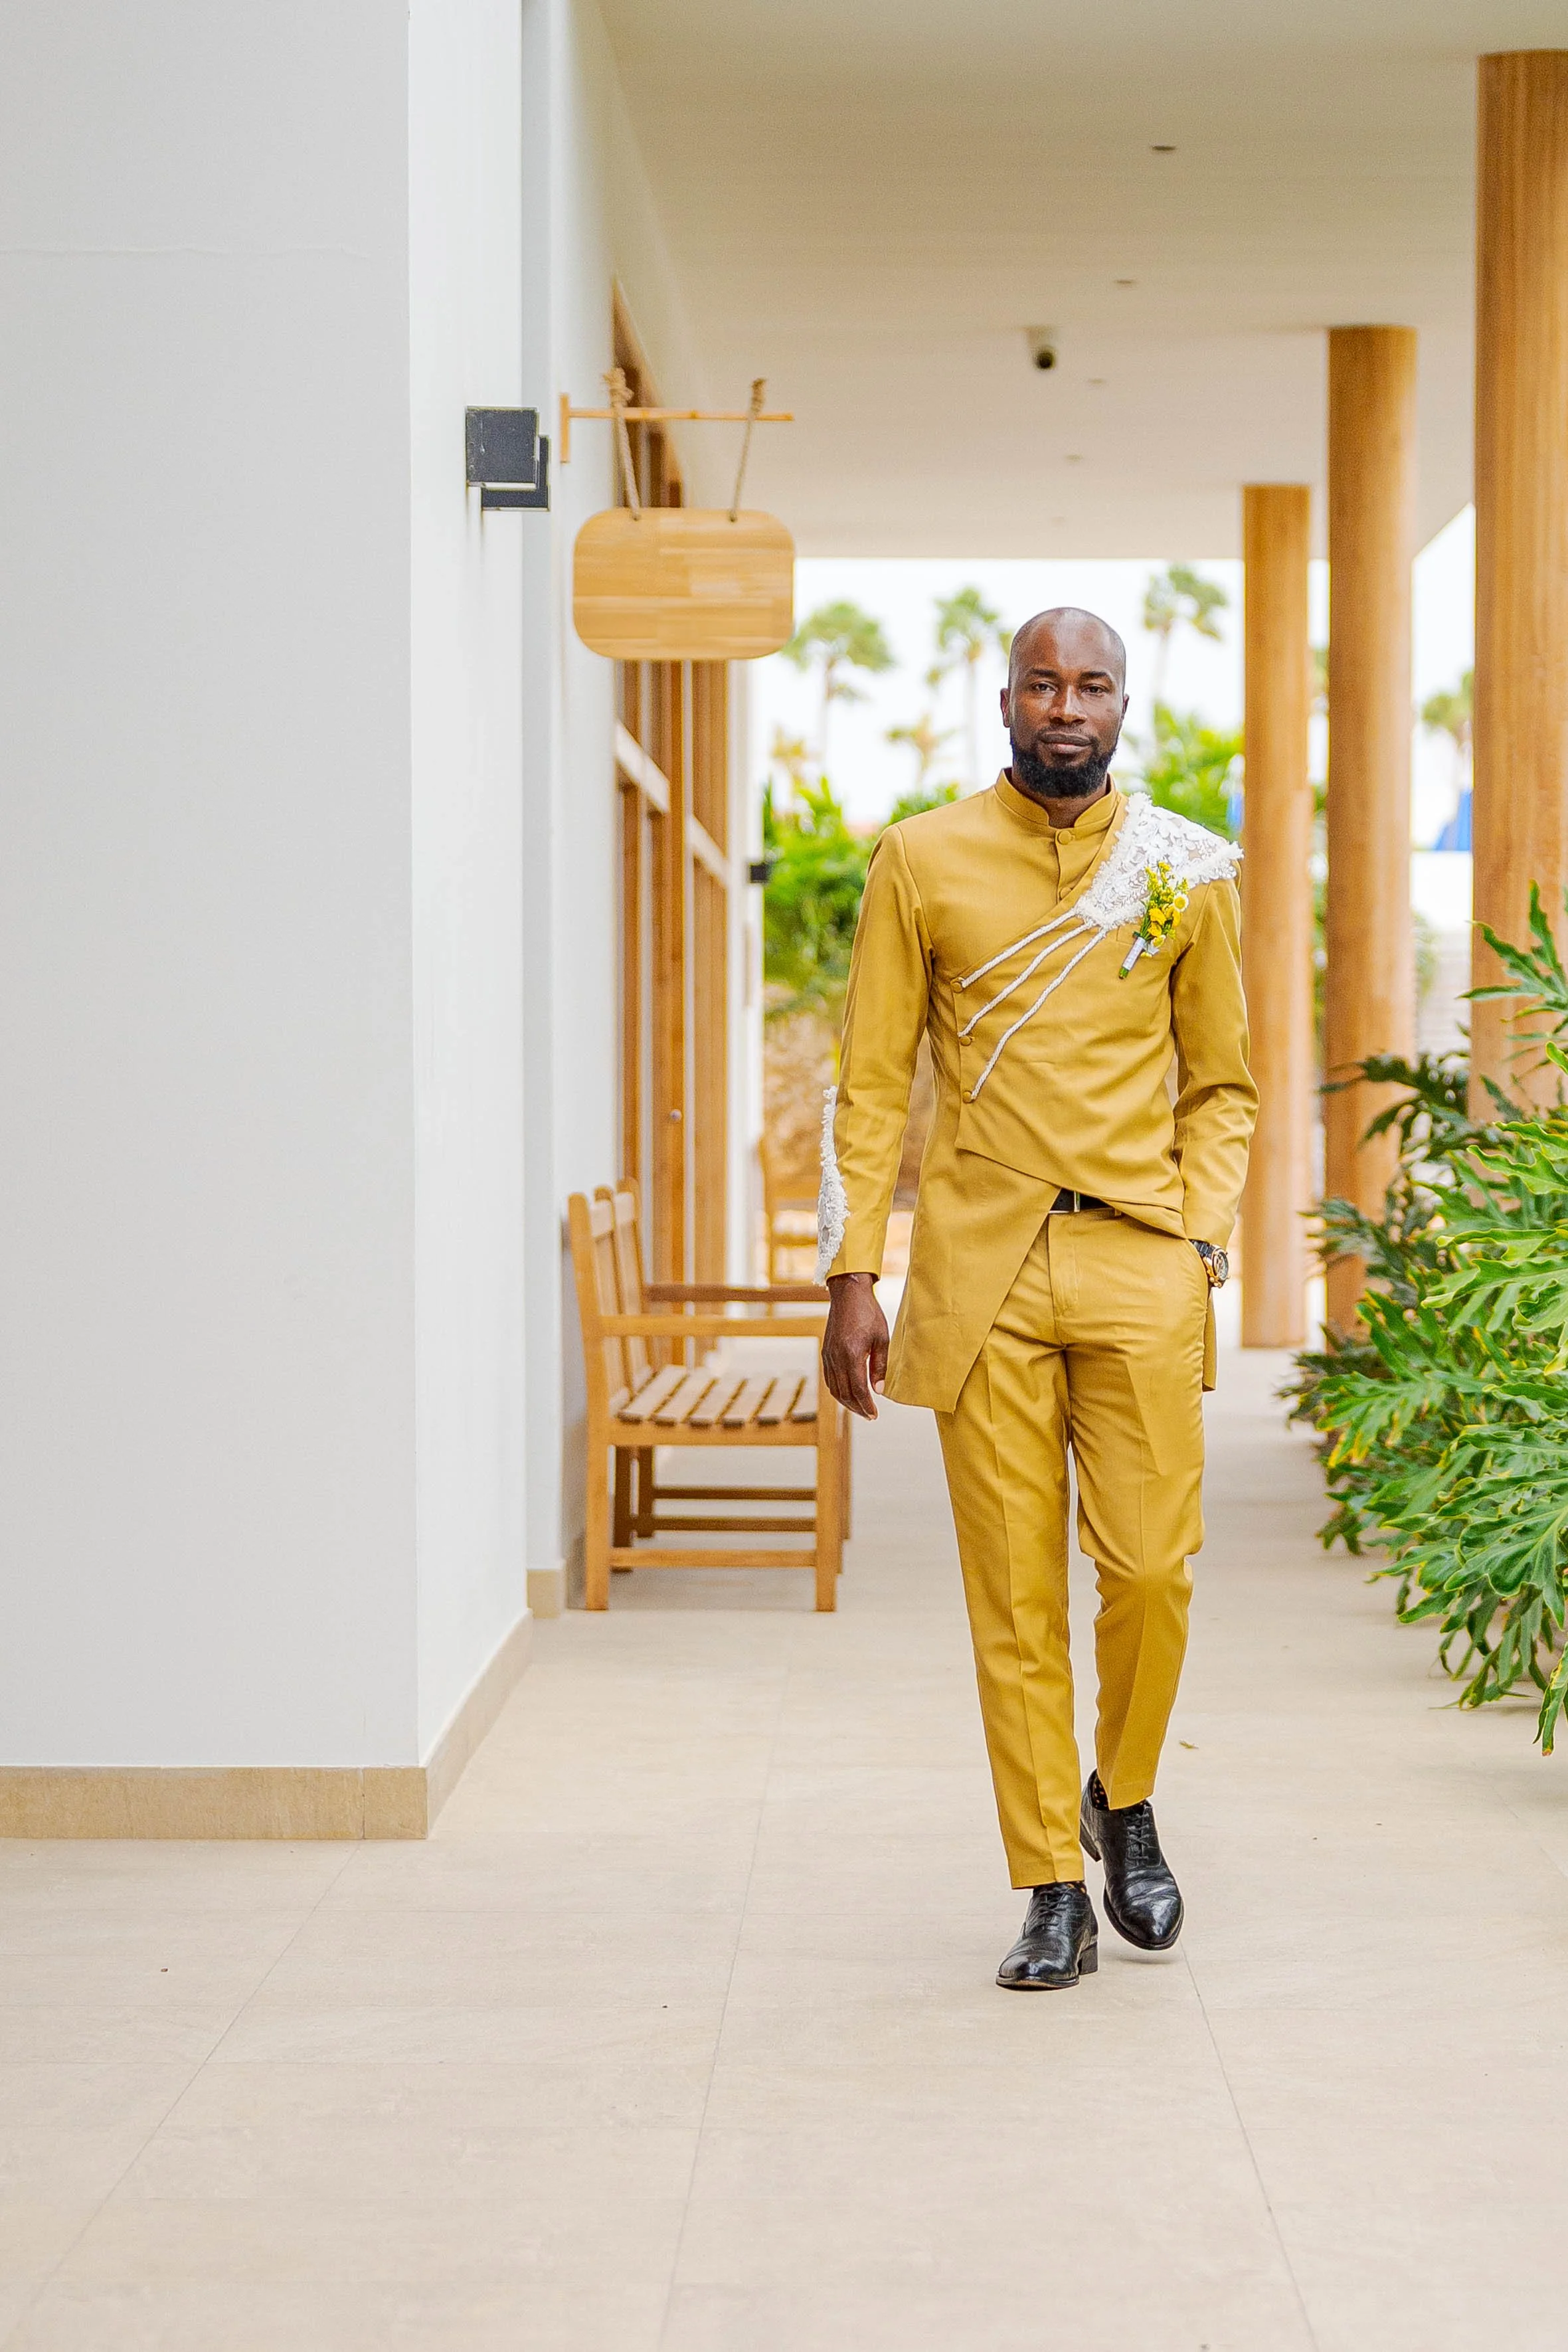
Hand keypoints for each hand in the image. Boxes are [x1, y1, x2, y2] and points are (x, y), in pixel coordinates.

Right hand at [822, 1272, 888, 1420]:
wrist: (848, 1294)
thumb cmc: (868, 1313)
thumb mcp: (881, 1339)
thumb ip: (880, 1366)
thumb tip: (879, 1390)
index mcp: (852, 1355)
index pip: (858, 1390)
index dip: (866, 1406)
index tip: (874, 1415)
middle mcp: (837, 1358)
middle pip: (845, 1393)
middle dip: (857, 1408)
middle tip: (869, 1415)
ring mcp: (828, 1356)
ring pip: (834, 1388)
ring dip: (847, 1402)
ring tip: (860, 1408)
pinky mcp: (825, 1352)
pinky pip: (829, 1378)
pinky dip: (837, 1390)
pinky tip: (847, 1393)